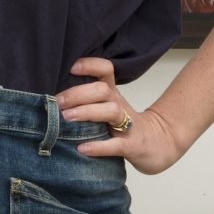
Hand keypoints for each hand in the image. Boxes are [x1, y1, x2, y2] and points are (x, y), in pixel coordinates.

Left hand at [61, 57, 190, 175]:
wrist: (160, 145)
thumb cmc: (126, 126)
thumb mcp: (109, 108)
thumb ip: (87, 101)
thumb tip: (53, 97)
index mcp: (113, 95)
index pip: (106, 70)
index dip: (90, 65)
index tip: (71, 68)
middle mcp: (119, 106)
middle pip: (102, 90)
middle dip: (78, 93)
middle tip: (58, 102)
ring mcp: (128, 126)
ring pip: (110, 111)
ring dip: (86, 112)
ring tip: (67, 118)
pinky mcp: (132, 146)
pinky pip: (116, 144)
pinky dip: (98, 147)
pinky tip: (82, 148)